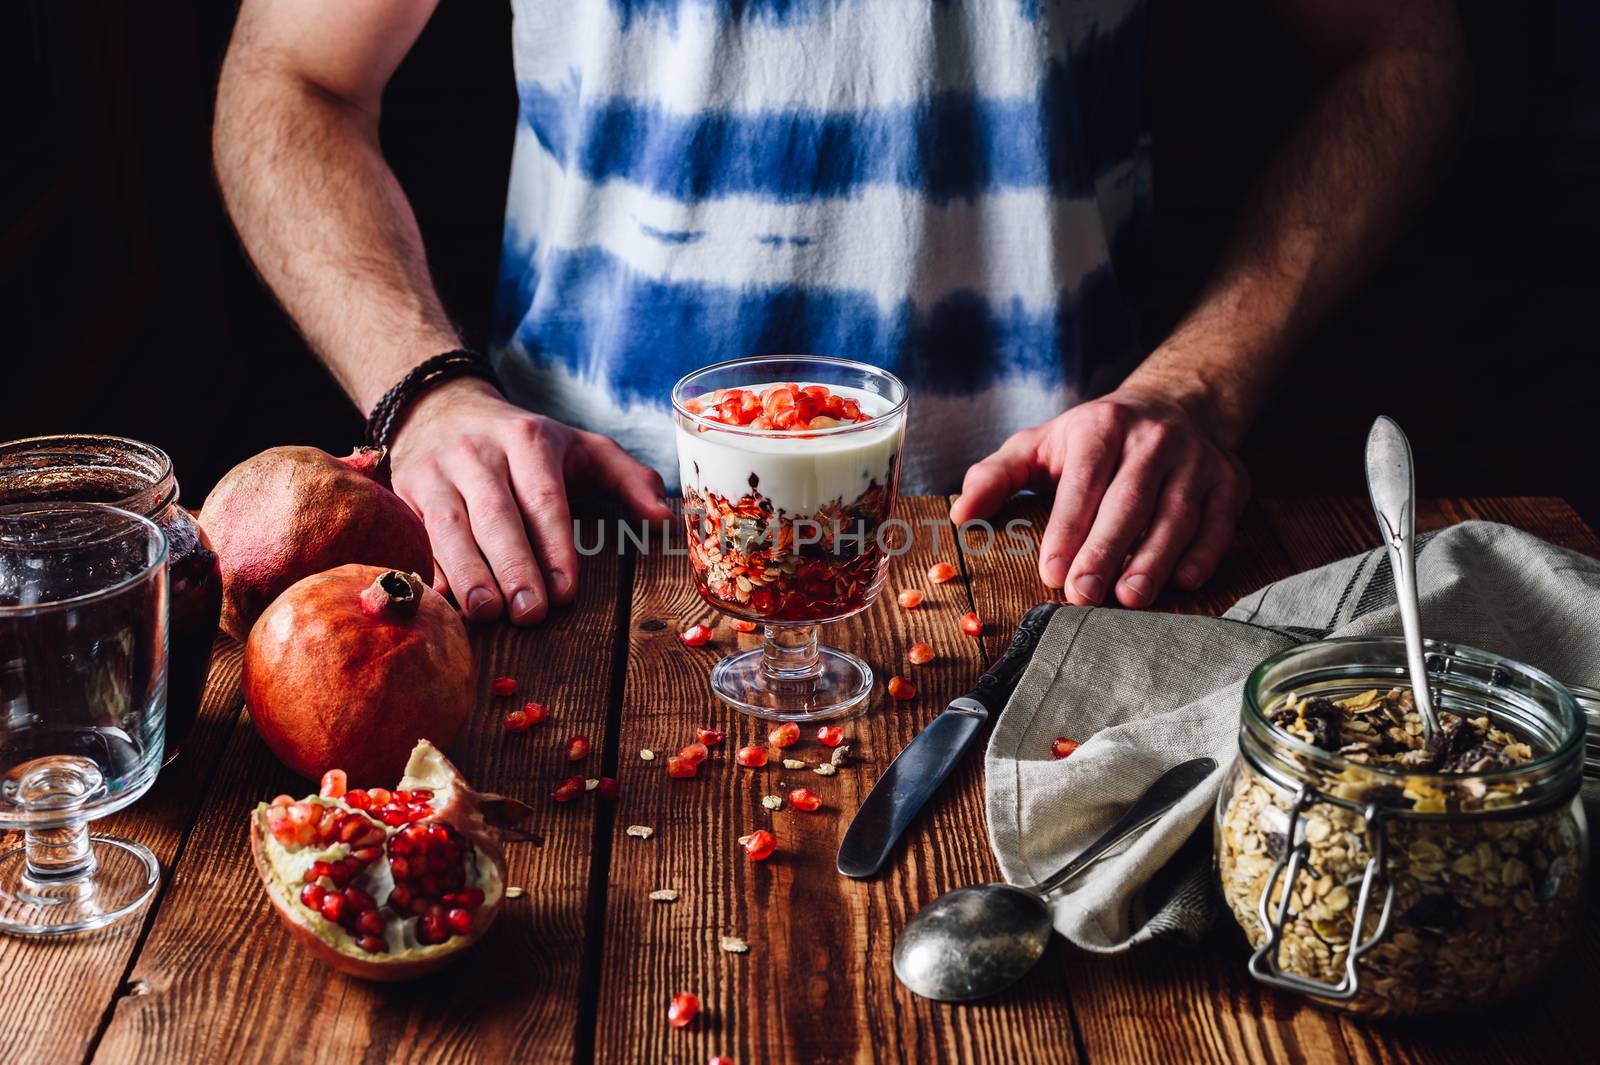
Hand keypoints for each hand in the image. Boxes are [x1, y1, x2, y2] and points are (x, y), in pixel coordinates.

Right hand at [388, 378, 670, 623]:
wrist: (442, 408)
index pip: (544, 499)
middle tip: (530, 614)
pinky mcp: (402, 493)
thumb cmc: (525, 444)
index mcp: (527, 441)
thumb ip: (629, 479)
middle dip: (513, 567)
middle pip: (496, 516)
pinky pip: (413, 536)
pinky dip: (425, 569)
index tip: (566, 592)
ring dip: (467, 572)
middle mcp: (477, 454)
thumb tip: (664, 519)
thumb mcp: (581, 447)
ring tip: (486, 613)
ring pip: (448, 527)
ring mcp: (434, 472)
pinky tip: (440, 601)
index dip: (555, 547)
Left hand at [949, 382, 1249, 607]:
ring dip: (1153, 559)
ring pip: (1175, 515)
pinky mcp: (1229, 481)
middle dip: (1106, 551)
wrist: (1177, 404)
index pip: (1083, 482)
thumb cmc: (1097, 439)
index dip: (1067, 529)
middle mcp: (1153, 439)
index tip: (1051, 573)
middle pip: (1128, 502)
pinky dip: (1202, 553)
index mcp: (1101, 428)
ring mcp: (1196, 459)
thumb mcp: (1041, 445)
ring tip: (1129, 598)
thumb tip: (960, 515)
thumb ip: (997, 476)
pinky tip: (1182, 581)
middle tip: (1084, 595)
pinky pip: (1218, 521)